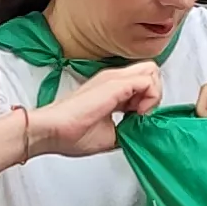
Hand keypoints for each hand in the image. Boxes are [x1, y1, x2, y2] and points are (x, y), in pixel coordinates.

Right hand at [21, 62, 164, 156]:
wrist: (52, 131)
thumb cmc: (71, 134)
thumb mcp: (109, 134)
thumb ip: (126, 129)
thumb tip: (139, 133)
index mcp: (111, 88)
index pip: (143, 82)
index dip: (148, 102)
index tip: (138, 121)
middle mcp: (113, 78)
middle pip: (150, 71)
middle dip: (155, 93)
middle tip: (142, 115)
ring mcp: (114, 78)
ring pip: (152, 71)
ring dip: (154, 94)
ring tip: (139, 114)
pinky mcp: (115, 84)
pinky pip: (148, 80)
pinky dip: (150, 98)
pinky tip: (137, 113)